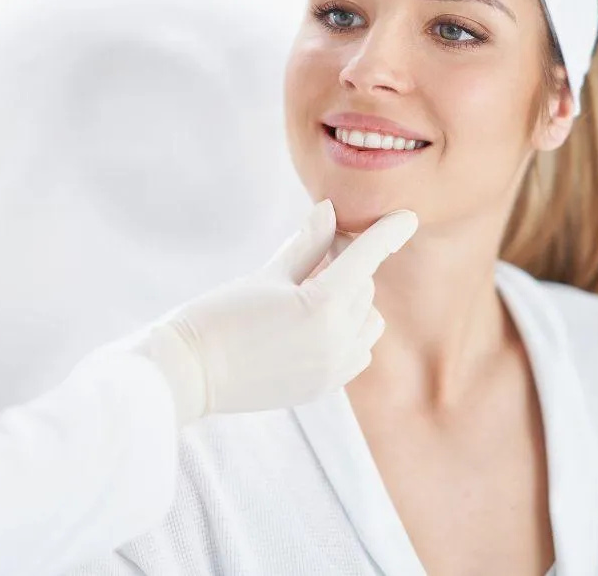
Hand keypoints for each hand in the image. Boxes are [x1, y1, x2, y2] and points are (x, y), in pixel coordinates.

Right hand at [137, 199, 416, 423]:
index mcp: (321, 305)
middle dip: (347, 266)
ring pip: (367, 319)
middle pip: (364, 286)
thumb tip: (329, 210)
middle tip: (316, 255)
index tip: (409, 217)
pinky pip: (358, 351)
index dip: (388, 233)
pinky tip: (314, 325)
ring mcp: (332, 369)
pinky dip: (349, 332)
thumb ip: (306, 245)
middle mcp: (336, 340)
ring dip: (351, 300)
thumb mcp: (267, 275)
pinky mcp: (323, 387)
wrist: (188, 374)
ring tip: (310, 295)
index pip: (367, 258)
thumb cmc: (219, 316)